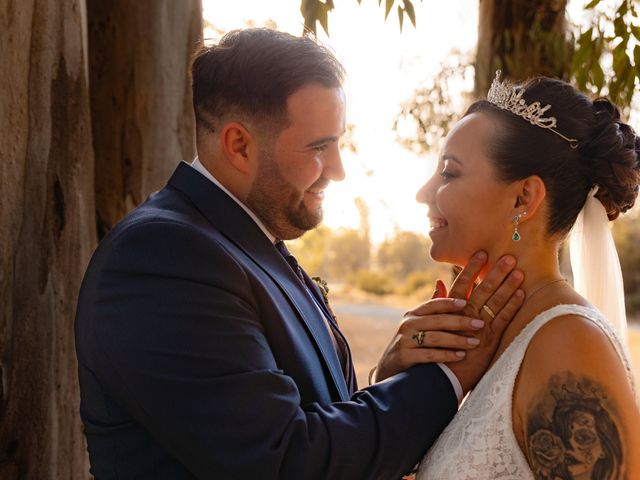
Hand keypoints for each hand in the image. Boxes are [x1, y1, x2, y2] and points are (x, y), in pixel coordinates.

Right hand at [374, 251, 523, 385]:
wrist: (390, 369)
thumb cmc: (412, 343)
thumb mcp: (420, 324)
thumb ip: (432, 306)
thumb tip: (441, 281)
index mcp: (413, 313)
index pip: (434, 304)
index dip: (450, 302)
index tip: (468, 302)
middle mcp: (408, 324)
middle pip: (437, 319)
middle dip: (461, 321)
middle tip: (481, 324)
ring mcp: (405, 340)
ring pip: (435, 337)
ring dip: (457, 340)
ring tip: (475, 342)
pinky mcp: (405, 357)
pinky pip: (429, 354)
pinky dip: (446, 355)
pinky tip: (461, 356)